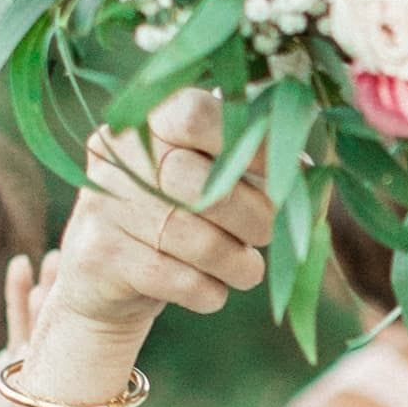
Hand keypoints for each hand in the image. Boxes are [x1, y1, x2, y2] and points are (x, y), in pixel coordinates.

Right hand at [49, 89, 274, 355]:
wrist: (107, 280)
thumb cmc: (177, 216)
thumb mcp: (209, 178)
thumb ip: (253, 163)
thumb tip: (309, 172)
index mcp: (148, 121)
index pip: (197, 114)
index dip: (252, 143)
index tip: (286, 172)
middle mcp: (118, 155)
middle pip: (207, 187)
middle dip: (255, 218)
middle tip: (265, 234)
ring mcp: (103, 204)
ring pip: (198, 241)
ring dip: (239, 265)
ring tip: (246, 269)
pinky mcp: (98, 256)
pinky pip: (179, 281)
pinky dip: (210, 292)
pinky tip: (211, 289)